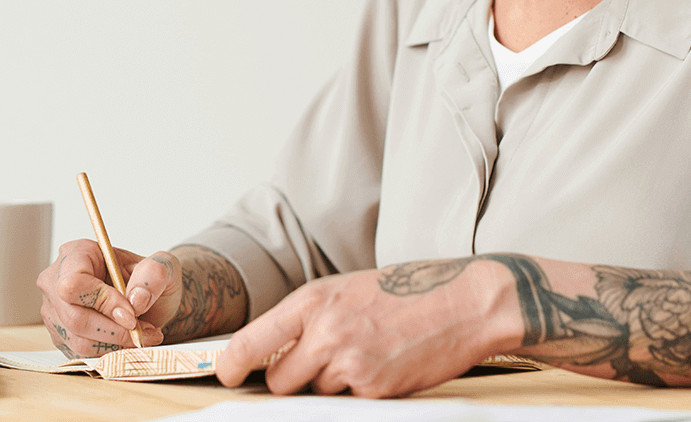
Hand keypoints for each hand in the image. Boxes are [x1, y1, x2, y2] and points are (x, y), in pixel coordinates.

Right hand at [37, 239, 181, 357]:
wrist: (146, 299)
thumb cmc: (148, 279)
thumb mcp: (162, 267)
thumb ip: (153, 276)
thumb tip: (136, 299)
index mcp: (77, 254)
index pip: (74, 283)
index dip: (103, 303)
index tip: (132, 316)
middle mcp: (56, 280)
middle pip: (73, 317)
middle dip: (113, 331)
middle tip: (141, 332)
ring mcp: (54, 309)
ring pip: (77, 340)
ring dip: (114, 345)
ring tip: (140, 336)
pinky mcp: (59, 333)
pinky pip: (79, 353)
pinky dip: (108, 352)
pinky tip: (125, 342)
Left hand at [214, 258, 513, 396]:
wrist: (463, 302)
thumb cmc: (406, 292)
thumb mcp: (346, 290)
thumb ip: (310, 318)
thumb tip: (278, 352)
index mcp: (313, 300)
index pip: (252, 340)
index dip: (232, 364)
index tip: (227, 374)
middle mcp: (325, 331)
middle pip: (280, 381)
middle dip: (293, 381)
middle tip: (320, 364)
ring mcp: (349, 362)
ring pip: (316, 392)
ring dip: (332, 383)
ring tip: (366, 354)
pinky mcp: (374, 388)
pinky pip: (350, 400)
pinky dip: (362, 390)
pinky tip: (385, 365)